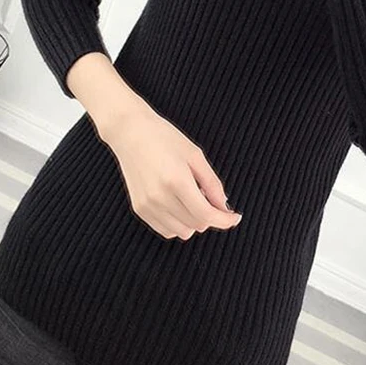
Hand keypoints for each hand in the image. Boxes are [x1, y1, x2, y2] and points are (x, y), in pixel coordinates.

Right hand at [100, 103, 241, 240]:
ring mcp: (147, 206)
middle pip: (197, 225)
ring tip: (192, 198)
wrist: (130, 132)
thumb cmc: (163, 138)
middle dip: (211, 216)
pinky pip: (166, 231)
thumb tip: (223, 206)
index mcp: (176, 180)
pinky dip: (178, 223)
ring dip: (194, 221)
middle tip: (210, 196)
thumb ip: (212, 183)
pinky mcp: (139, 210)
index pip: (206, 215)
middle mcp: (160, 197)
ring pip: (182, 232)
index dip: (225, 220)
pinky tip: (179, 205)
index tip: (235, 217)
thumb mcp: (195, 155)